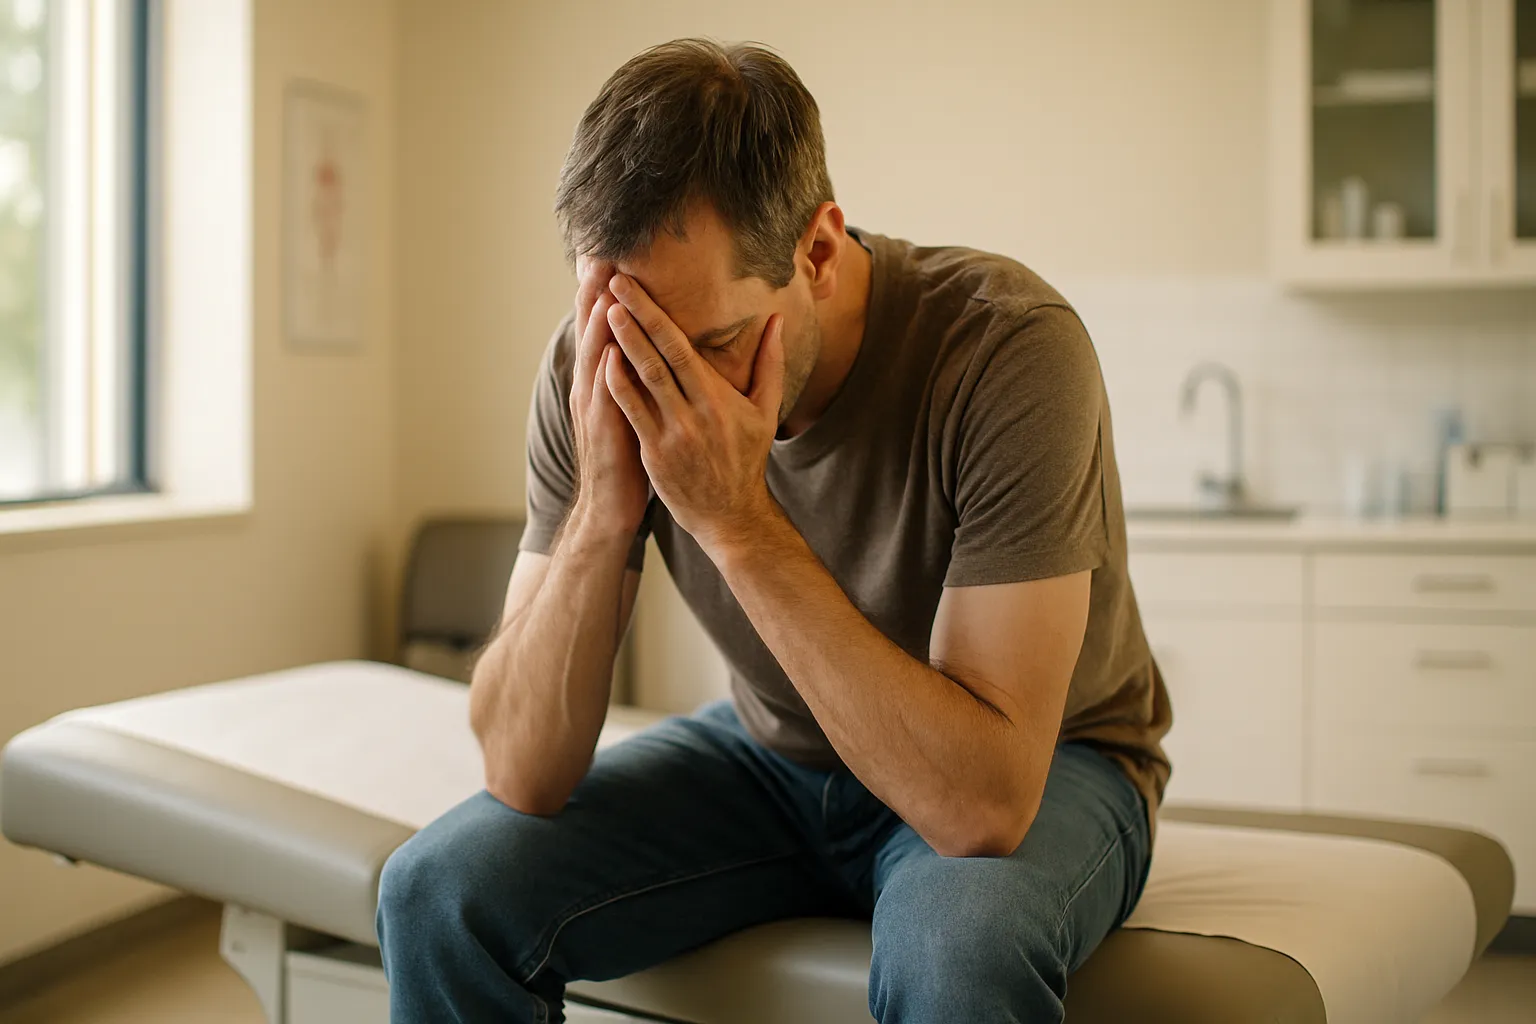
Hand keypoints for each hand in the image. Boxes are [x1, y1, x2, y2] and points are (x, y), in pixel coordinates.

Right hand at [568, 257, 650, 536]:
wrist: (611, 503)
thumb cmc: (627, 453)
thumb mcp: (631, 405)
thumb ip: (634, 373)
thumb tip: (649, 341)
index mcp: (602, 376)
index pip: (601, 323)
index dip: (602, 289)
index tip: (609, 253)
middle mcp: (592, 384)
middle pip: (590, 328)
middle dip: (594, 289)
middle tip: (599, 250)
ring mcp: (593, 405)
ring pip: (593, 353)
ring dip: (596, 320)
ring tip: (603, 283)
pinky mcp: (603, 428)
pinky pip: (603, 394)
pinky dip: (604, 369)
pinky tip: (609, 347)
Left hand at [601, 272, 785, 560]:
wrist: (730, 513)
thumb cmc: (747, 458)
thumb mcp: (766, 410)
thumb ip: (770, 363)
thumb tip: (778, 320)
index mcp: (718, 398)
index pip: (681, 347)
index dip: (655, 315)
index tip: (634, 287)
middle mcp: (694, 413)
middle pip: (659, 357)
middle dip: (634, 318)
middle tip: (612, 284)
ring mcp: (672, 433)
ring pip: (642, 381)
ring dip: (621, 345)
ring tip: (602, 313)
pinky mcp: (654, 452)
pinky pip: (631, 413)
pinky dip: (617, 386)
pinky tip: (602, 361)